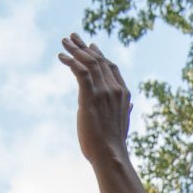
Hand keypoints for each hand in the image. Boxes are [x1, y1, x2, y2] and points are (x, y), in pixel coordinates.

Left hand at [58, 33, 132, 166]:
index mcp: (123, 94)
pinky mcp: (91, 96)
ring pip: (89, 62)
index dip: (100, 55)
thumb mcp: (123, 123)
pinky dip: (70, 61)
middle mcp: (115, 89)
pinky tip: (61, 57)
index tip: (91, 46)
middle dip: (85, 47)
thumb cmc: (114, 144)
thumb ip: (126, 110)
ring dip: (75, 49)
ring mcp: (104, 92)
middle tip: (73, 37)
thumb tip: (131, 105)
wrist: (110, 155)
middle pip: (99, 60)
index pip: (111, 67)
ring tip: (64, 42)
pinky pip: (80, 71)